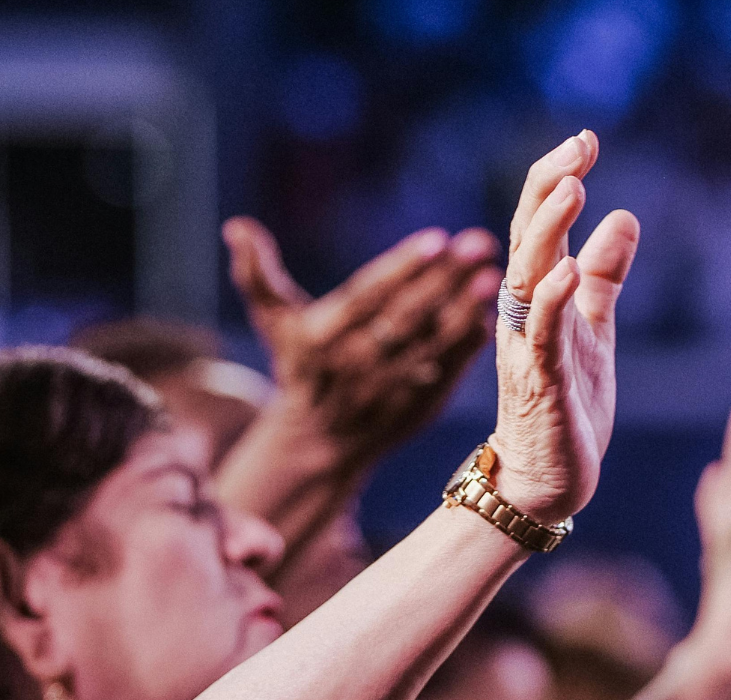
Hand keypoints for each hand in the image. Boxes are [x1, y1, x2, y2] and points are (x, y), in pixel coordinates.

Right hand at [224, 216, 499, 459]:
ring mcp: (390, 387)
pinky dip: (468, 347)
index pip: (366, 296)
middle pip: (406, 316)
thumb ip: (257, 274)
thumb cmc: (299, 364)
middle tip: (481, 244)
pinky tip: (490, 317)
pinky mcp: (418, 406)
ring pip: (432, 345)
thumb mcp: (273, 322)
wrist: (318, 440)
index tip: (436, 239)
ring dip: (465, 310)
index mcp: (322, 336)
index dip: (401, 268)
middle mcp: (356, 363)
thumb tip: (236, 227)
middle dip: (445, 279)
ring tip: (494, 278)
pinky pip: (447, 372)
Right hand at [489, 130, 639, 523]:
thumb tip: (624, 217)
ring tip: (573, 188)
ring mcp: (529, 348)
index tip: (586, 141)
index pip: (539, 224)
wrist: (547, 479)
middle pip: (527, 236)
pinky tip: (567, 272)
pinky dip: (551, 301)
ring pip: (527, 278)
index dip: (558, 179)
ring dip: (549, 231)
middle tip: (578, 148)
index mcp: (536, 297)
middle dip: (549, 188)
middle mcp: (522, 315)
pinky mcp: (542, 385)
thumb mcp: (594, 328)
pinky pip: (542, 337)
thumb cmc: (568, 403)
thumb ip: (605, 275)